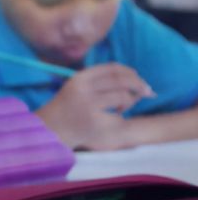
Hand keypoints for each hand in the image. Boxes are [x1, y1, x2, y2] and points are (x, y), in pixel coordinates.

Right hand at [36, 63, 151, 149]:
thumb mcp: (79, 89)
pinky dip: (122, 112)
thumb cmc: (68, 110)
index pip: (112, 68)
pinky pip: (119, 112)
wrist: (50, 131)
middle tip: (148, 92)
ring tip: (123, 107)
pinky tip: (116, 115)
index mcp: (80, 78)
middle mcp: (84, 88)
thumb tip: (138, 81)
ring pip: (123, 95)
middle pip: (121, 79)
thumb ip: (102, 82)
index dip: (130, 71)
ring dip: (130, 100)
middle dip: (139, 84)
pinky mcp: (94, 119)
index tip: (139, 78)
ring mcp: (88, 104)